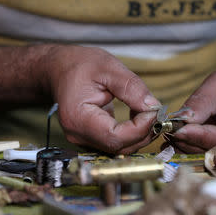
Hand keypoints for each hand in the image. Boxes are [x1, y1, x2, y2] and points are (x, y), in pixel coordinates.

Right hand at [42, 45, 159, 153]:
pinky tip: (137, 117)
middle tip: (156, 111)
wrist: (59, 70)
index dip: (140, 128)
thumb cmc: (79, 65)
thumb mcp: (109, 68)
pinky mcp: (90, 140)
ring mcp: (83, 140)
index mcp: (78, 118)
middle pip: (119, 147)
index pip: (115, 136)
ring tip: (148, 112)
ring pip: (120, 148)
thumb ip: (132, 88)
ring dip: (140, 135)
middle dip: (143, 132)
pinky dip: (131, 134)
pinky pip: (116, 144)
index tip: (153, 110)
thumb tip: (153, 107)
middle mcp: (78, 135)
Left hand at [166, 68, 215, 152]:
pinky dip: (188, 148)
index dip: (197, 136)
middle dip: (188, 142)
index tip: (176, 130)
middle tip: (168, 131)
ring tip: (169, 134)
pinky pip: (204, 155)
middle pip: (213, 152)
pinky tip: (175, 140)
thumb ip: (200, 104)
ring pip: (206, 156)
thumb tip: (181, 121)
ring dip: (185, 147)